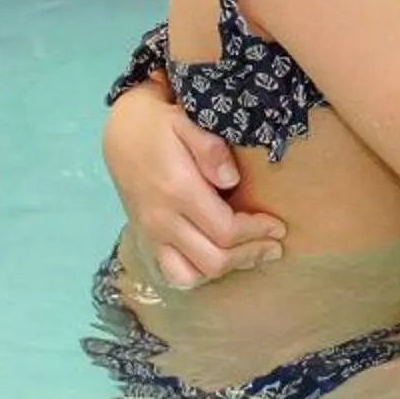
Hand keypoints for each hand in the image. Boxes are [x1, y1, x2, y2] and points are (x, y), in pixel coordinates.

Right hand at [101, 88, 283, 287]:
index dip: (256, 233)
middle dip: (249, 255)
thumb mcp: (186, 122)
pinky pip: (170, 274)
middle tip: (274, 246)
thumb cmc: (160, 124)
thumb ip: (210, 149)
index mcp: (178, 192)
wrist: (121, 132)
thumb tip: (232, 179)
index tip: (278, 227)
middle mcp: (163, 220)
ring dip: (225, 270)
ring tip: (250, 256)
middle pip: (213, 259)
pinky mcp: (146, 240)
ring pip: (191, 276)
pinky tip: (217, 261)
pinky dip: (196, 275)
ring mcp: (151, 234)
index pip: (225, 230)